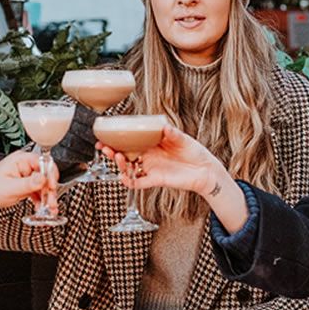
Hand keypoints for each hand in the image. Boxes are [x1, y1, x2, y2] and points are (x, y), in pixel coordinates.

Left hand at [0, 148, 56, 211]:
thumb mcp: (10, 187)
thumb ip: (28, 184)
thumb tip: (43, 178)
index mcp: (21, 160)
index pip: (43, 163)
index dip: (50, 175)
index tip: (52, 187)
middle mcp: (26, 165)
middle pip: (46, 175)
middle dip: (50, 190)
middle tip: (51, 203)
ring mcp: (27, 174)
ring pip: (44, 185)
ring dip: (48, 197)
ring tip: (49, 209)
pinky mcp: (28, 184)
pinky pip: (39, 191)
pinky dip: (42, 200)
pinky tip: (42, 207)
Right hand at [101, 125, 228, 196]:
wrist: (205, 169)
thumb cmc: (195, 152)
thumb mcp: (183, 139)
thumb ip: (173, 133)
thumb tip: (165, 126)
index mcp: (151, 144)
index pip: (131, 140)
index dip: (118, 138)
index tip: (106, 134)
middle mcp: (148, 156)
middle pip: (125, 154)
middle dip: (112, 151)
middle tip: (103, 147)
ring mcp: (150, 168)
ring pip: (128, 168)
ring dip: (119, 164)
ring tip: (118, 156)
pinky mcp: (155, 180)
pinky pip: (138, 183)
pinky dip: (129, 181)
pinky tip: (123, 177)